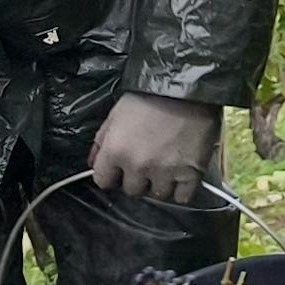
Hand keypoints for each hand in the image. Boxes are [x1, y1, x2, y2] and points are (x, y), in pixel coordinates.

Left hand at [90, 93, 219, 207]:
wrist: (188, 87)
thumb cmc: (150, 96)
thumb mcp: (116, 114)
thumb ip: (101, 141)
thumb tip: (93, 163)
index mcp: (116, 151)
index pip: (103, 181)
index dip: (111, 175)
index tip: (119, 170)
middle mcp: (138, 166)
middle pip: (132, 190)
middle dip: (137, 178)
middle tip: (147, 162)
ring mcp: (165, 172)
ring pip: (157, 195)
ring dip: (159, 184)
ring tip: (166, 167)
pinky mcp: (190, 173)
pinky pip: (182, 197)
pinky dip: (181, 189)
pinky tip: (181, 175)